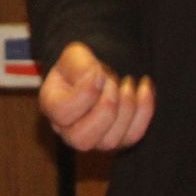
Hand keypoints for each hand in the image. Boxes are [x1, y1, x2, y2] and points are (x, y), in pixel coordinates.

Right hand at [37, 42, 154, 151]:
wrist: (100, 70)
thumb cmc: (83, 63)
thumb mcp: (75, 54)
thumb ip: (81, 65)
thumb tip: (97, 80)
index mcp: (52, 106)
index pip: (62, 111)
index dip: (85, 92)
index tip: (97, 72)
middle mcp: (68, 130)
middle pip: (82, 139)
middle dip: (106, 108)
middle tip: (114, 82)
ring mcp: (94, 140)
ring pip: (109, 141)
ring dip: (126, 108)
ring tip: (128, 82)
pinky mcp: (117, 140)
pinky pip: (132, 136)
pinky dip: (143, 111)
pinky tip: (144, 88)